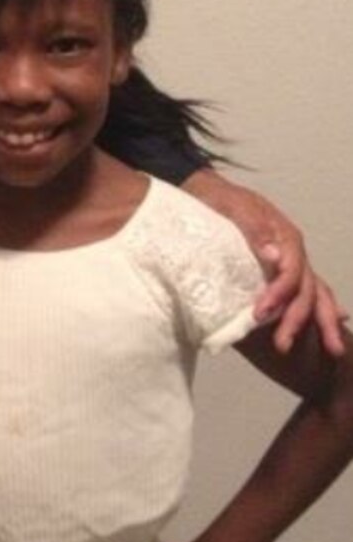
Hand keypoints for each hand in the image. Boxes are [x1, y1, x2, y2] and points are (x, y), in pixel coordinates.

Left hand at [182, 171, 345, 356]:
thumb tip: (273, 256)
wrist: (207, 192)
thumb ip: (253, 229)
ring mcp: (291, 261)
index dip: (280, 294)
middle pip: (306, 288)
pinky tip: (334, 323)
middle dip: (299, 318)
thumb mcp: (232, 207)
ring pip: (315, 293)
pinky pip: (308, 290)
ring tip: (332, 350)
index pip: (291, 271)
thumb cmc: (218, 199)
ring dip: (322, 321)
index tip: (261, 313)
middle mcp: (293, 251)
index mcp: (285, 236)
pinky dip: (323, 308)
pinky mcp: (281, 270)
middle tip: (283, 345)